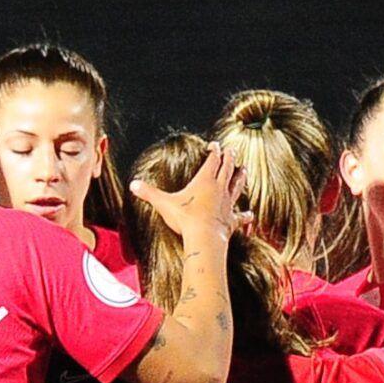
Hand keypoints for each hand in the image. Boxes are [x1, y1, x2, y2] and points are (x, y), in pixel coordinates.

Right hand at [132, 144, 249, 251]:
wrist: (204, 238)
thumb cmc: (185, 219)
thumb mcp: (164, 203)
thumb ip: (149, 193)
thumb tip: (132, 185)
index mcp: (205, 180)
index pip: (212, 160)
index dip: (214, 151)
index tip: (215, 145)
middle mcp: (219, 189)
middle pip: (227, 168)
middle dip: (229, 158)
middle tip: (232, 150)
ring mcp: (227, 204)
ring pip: (237, 186)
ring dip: (241, 177)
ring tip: (244, 170)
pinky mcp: (231, 220)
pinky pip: (241, 216)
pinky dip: (246, 215)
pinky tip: (251, 214)